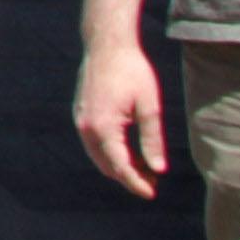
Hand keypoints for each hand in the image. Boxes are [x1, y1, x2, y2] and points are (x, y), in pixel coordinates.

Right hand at [72, 33, 168, 194]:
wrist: (107, 45)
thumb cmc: (132, 72)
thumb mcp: (150, 107)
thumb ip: (153, 140)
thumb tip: (159, 169)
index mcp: (103, 127)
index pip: (120, 167)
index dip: (137, 183)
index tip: (152, 194)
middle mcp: (86, 127)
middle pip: (106, 165)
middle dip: (128, 176)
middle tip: (154, 181)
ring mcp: (80, 120)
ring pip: (98, 156)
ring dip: (119, 165)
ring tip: (145, 167)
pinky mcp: (81, 113)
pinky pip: (94, 143)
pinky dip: (110, 152)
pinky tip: (130, 150)